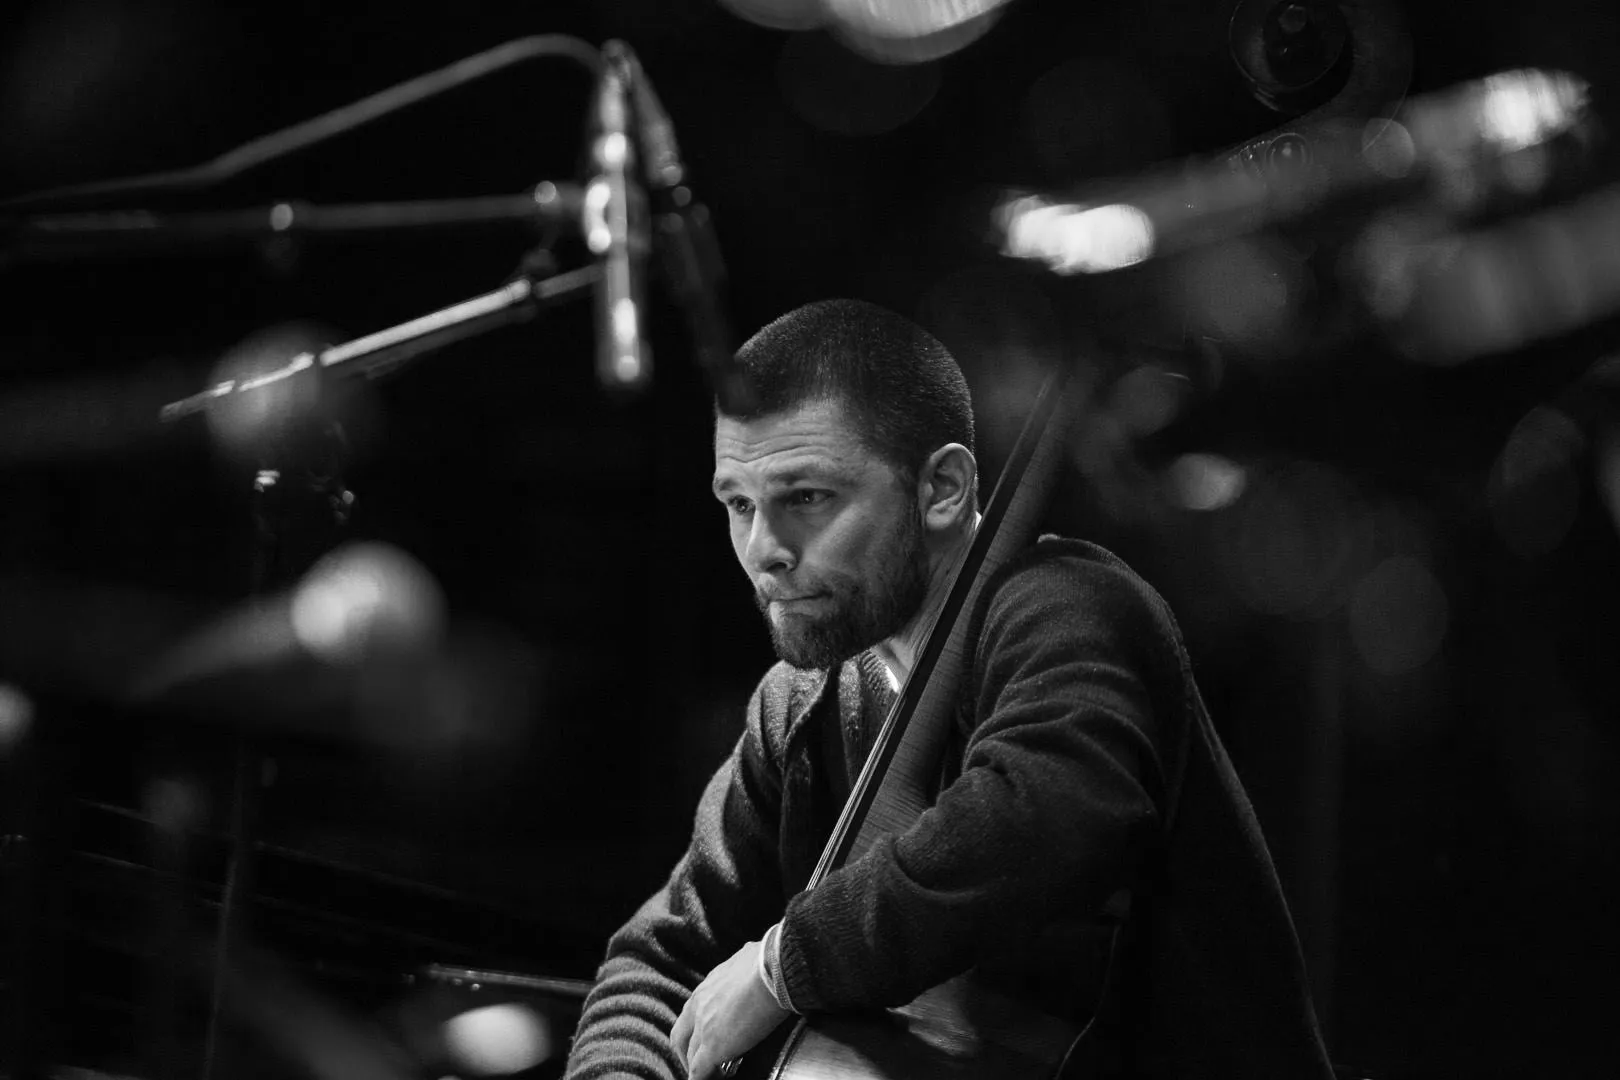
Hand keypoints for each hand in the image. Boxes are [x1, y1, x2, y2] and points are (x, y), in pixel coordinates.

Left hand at [670, 939, 789, 1079]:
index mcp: (708, 986)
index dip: (697, 1031)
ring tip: (713, 1075)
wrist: (774, 967)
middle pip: (681, 1037)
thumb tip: (754, 962)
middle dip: (687, 1052)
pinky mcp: (713, 1046)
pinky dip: (702, 1078)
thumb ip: (743, 970)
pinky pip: (699, 1071)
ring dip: (698, 1068)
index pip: (692, 1013)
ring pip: (689, 1056)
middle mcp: (699, 1005)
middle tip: (701, 1063)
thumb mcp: (747, 960)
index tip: (706, 1039)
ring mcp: (703, 1027)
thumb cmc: (770, 960)